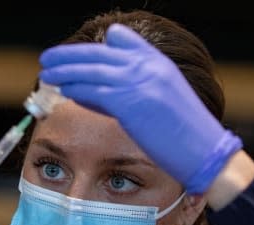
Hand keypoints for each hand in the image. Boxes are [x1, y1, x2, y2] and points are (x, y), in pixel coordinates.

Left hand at [39, 23, 241, 193]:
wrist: (206, 153)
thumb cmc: (187, 134)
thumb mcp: (167, 98)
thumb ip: (141, 84)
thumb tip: (105, 89)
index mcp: (159, 63)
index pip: (121, 41)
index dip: (93, 47)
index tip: (74, 53)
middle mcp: (149, 67)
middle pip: (99, 54)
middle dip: (69, 56)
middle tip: (48, 58)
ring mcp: (140, 83)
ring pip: (92, 71)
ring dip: (66, 70)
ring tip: (47, 73)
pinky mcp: (131, 104)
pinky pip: (95, 91)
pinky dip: (77, 89)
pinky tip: (64, 90)